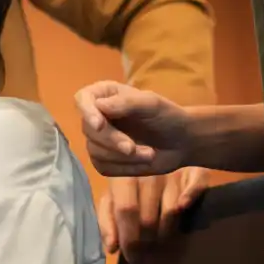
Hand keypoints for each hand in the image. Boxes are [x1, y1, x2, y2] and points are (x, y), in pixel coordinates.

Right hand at [73, 81, 195, 176]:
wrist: (182, 142)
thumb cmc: (167, 116)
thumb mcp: (152, 104)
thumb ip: (127, 102)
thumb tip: (100, 106)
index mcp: (105, 95)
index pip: (82, 99)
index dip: (87, 112)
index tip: (99, 125)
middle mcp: (97, 116)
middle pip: (89, 130)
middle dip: (112, 141)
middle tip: (133, 148)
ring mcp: (99, 140)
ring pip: (95, 151)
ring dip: (123, 157)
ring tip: (149, 154)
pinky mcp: (105, 161)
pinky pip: (104, 167)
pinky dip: (125, 168)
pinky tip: (143, 161)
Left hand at [99, 167, 209, 262]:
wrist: (151, 142)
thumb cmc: (128, 174)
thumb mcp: (112, 193)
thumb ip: (107, 218)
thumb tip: (112, 248)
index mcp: (124, 175)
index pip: (126, 211)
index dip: (129, 238)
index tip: (132, 258)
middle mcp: (149, 171)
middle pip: (149, 217)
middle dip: (146, 241)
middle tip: (146, 252)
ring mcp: (174, 168)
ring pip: (171, 211)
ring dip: (165, 232)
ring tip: (160, 239)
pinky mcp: (196, 169)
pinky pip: (196, 188)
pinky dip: (190, 199)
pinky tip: (183, 208)